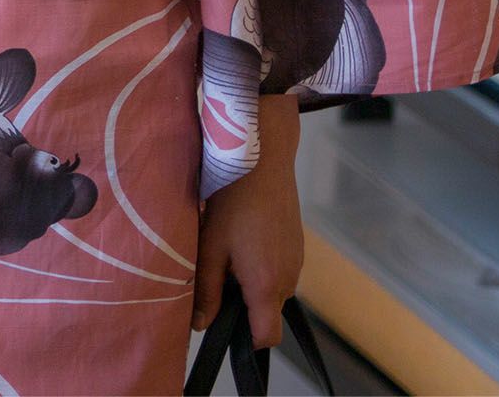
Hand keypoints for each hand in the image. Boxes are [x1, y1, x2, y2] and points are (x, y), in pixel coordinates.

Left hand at [193, 94, 302, 349]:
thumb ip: (207, 290)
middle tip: (214, 272)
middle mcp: (289, 278)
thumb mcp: (211, 246)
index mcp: (267, 285)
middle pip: (266, 311)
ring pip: (272, 288)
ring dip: (250, 280)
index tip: (222, 323)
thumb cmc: (232, 201)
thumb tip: (200, 325)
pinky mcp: (297, 243)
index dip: (245, 340)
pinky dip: (260, 262)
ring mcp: (297, 260)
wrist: (262, 158)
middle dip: (241, 303)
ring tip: (225, 246)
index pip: (267, 337)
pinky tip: (242, 233)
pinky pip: (278, 267)